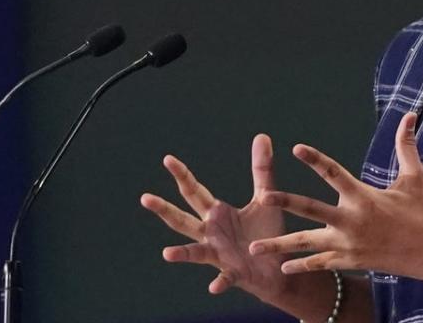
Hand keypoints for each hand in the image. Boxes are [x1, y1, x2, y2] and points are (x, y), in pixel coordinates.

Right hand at [140, 134, 287, 300]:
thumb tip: (262, 135)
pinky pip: (224, 278)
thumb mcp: (265, 196)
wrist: (277, 266)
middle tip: (145, 198)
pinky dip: (219, 282)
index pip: (193, 191)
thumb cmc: (266, 232)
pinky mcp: (234, 273)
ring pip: (196, 252)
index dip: (181, 175)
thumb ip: (262, 169)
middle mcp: (211, 234)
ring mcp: (219, 254)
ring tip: (167, 254)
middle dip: (164, 209)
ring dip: (182, 253)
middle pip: (182, 220)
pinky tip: (213, 287)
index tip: (167, 158)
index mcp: (216, 213)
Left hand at [249, 112, 422, 280]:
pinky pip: (320, 264)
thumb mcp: (415, 178)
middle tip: (262, 197)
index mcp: (363, 196)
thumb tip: (411, 115)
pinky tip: (282, 266)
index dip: (315, 159)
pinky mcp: (350, 261)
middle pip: (311, 209)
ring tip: (254, 247)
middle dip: (286, 202)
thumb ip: (406, 146)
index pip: (334, 172)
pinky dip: (301, 265)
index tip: (296, 148)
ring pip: (307, 244)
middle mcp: (352, 220)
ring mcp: (348, 244)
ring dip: (279, 245)